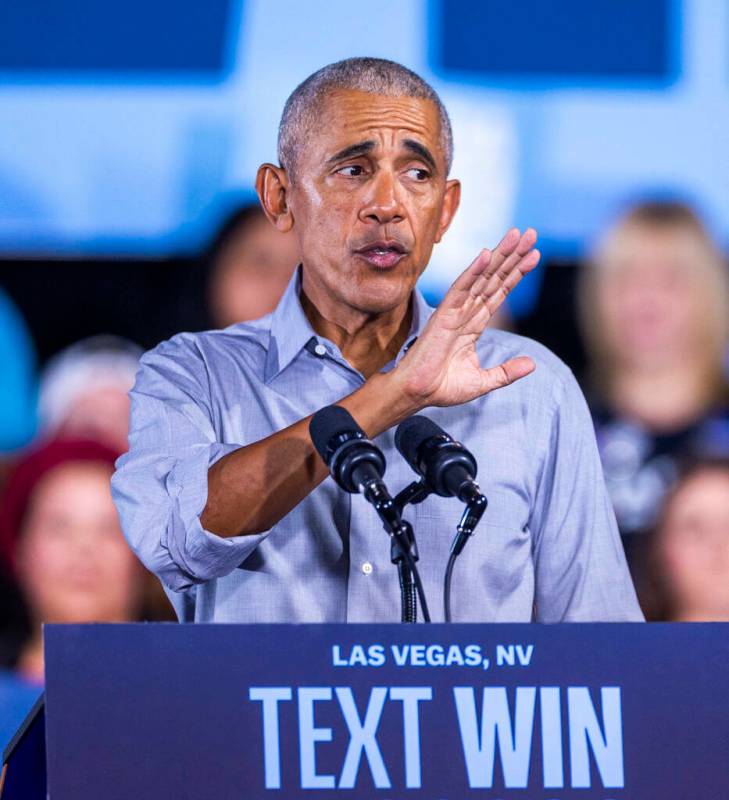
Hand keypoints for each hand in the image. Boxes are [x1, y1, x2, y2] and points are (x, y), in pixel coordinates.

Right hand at [396, 227, 539, 408]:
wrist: (418, 393)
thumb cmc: (442, 386)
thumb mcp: (483, 381)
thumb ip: (506, 372)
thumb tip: (532, 364)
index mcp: (474, 324)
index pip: (499, 292)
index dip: (516, 273)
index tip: (534, 256)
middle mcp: (466, 312)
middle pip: (493, 278)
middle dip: (512, 256)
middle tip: (531, 234)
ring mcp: (455, 312)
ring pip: (481, 278)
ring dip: (499, 256)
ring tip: (517, 235)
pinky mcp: (444, 316)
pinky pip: (460, 289)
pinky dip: (473, 271)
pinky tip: (486, 254)